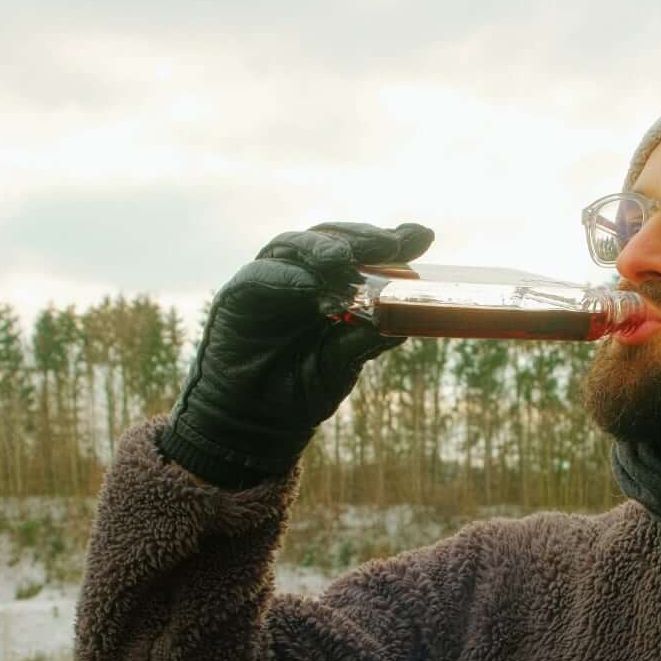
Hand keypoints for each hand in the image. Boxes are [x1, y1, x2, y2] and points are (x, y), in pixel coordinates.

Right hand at [159, 220, 433, 487]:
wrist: (255, 424)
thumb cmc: (299, 389)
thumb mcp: (341, 365)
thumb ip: (365, 340)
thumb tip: (403, 320)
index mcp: (333, 287)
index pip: (364, 255)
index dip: (392, 242)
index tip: (422, 236)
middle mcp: (302, 276)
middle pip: (331, 240)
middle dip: (361, 239)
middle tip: (389, 242)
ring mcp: (270, 281)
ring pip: (294, 247)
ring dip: (321, 248)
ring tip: (343, 257)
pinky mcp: (238, 294)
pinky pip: (261, 276)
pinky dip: (286, 278)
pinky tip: (310, 284)